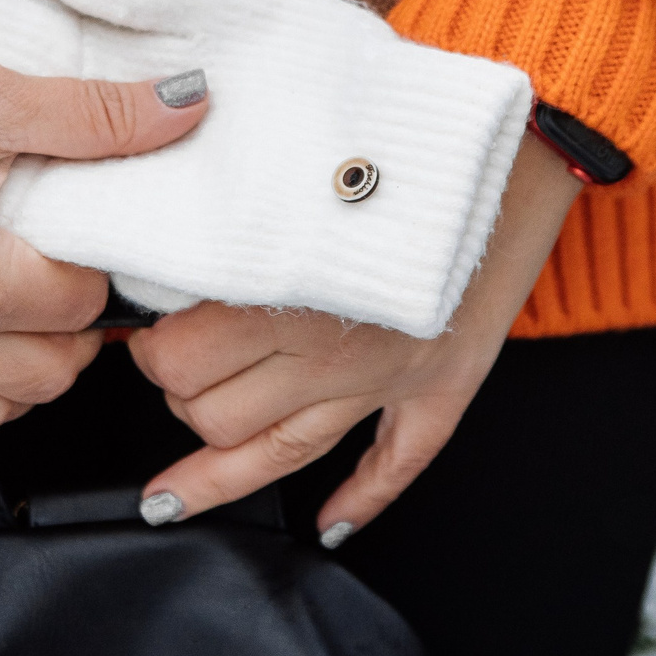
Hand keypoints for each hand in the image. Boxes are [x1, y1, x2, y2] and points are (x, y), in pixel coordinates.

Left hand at [127, 132, 582, 540]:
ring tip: (181, 481)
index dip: (150, 351)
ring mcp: (392, 374)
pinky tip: (330, 525)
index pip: (182, 360)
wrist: (515, 140)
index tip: (140, 331)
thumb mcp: (288, 157)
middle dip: (179, 400)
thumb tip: (158, 232)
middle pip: (220, 416)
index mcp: (291, 284)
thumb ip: (226, 207)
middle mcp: (336, 345)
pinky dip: (361, 502)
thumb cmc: (397, 130)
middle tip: (169, 374)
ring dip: (223, 470)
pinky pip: (398, 463)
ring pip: (282, 453)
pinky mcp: (446, 384)